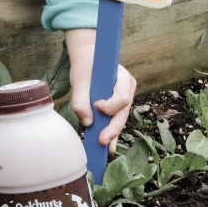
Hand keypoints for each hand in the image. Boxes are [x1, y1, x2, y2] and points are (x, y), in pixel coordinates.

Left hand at [65, 29, 136, 154]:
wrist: (88, 57)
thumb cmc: (86, 65)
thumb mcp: (80, 79)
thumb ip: (80, 100)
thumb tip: (86, 122)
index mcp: (123, 78)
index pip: (122, 97)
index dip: (111, 106)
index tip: (96, 107)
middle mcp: (128, 89)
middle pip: (123, 112)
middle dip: (113, 128)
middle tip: (102, 140)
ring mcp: (125, 97)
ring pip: (120, 118)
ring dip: (112, 132)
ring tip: (105, 149)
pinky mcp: (118, 105)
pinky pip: (115, 119)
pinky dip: (110, 131)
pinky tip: (107, 145)